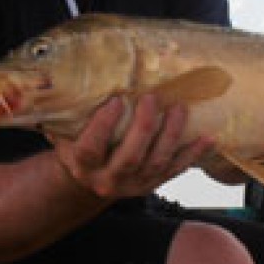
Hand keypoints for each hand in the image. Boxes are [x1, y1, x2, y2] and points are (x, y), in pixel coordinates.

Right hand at [53, 94, 213, 198]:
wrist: (88, 180)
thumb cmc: (76, 144)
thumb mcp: (62, 132)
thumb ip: (63, 113)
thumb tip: (55, 78)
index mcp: (83, 165)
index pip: (91, 149)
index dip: (103, 126)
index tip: (115, 101)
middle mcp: (108, 180)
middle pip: (130, 158)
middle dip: (144, 128)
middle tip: (153, 98)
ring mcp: (133, 185)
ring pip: (156, 163)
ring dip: (171, 136)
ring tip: (180, 108)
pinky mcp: (152, 184)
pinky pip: (175, 170)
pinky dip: (192, 154)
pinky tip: (208, 137)